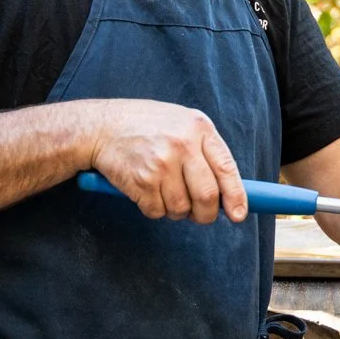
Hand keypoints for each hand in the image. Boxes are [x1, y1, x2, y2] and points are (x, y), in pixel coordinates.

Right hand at [79, 98, 247, 224]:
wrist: (101, 126)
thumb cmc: (146, 126)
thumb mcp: (182, 123)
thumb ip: (204, 150)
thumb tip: (225, 192)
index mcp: (199, 127)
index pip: (227, 168)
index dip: (236, 196)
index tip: (238, 214)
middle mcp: (183, 144)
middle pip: (207, 196)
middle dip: (206, 214)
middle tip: (200, 215)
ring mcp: (162, 163)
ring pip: (181, 208)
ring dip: (176, 211)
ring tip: (165, 192)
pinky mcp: (141, 180)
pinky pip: (157, 211)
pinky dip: (154, 209)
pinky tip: (146, 190)